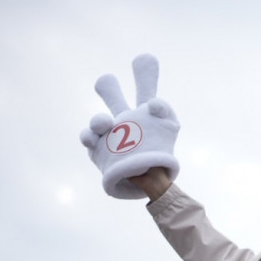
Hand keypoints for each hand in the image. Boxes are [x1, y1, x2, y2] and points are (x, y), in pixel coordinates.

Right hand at [80, 54, 180, 199]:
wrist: (148, 184)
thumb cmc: (163, 160)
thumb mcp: (171, 134)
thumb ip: (165, 116)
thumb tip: (153, 103)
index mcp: (147, 114)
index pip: (145, 89)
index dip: (145, 76)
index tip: (149, 77)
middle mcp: (126, 120)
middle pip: (114, 97)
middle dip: (108, 87)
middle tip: (106, 78)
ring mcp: (110, 134)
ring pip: (100, 121)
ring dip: (99, 121)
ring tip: (104, 124)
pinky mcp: (98, 148)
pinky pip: (90, 139)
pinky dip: (89, 137)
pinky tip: (92, 139)